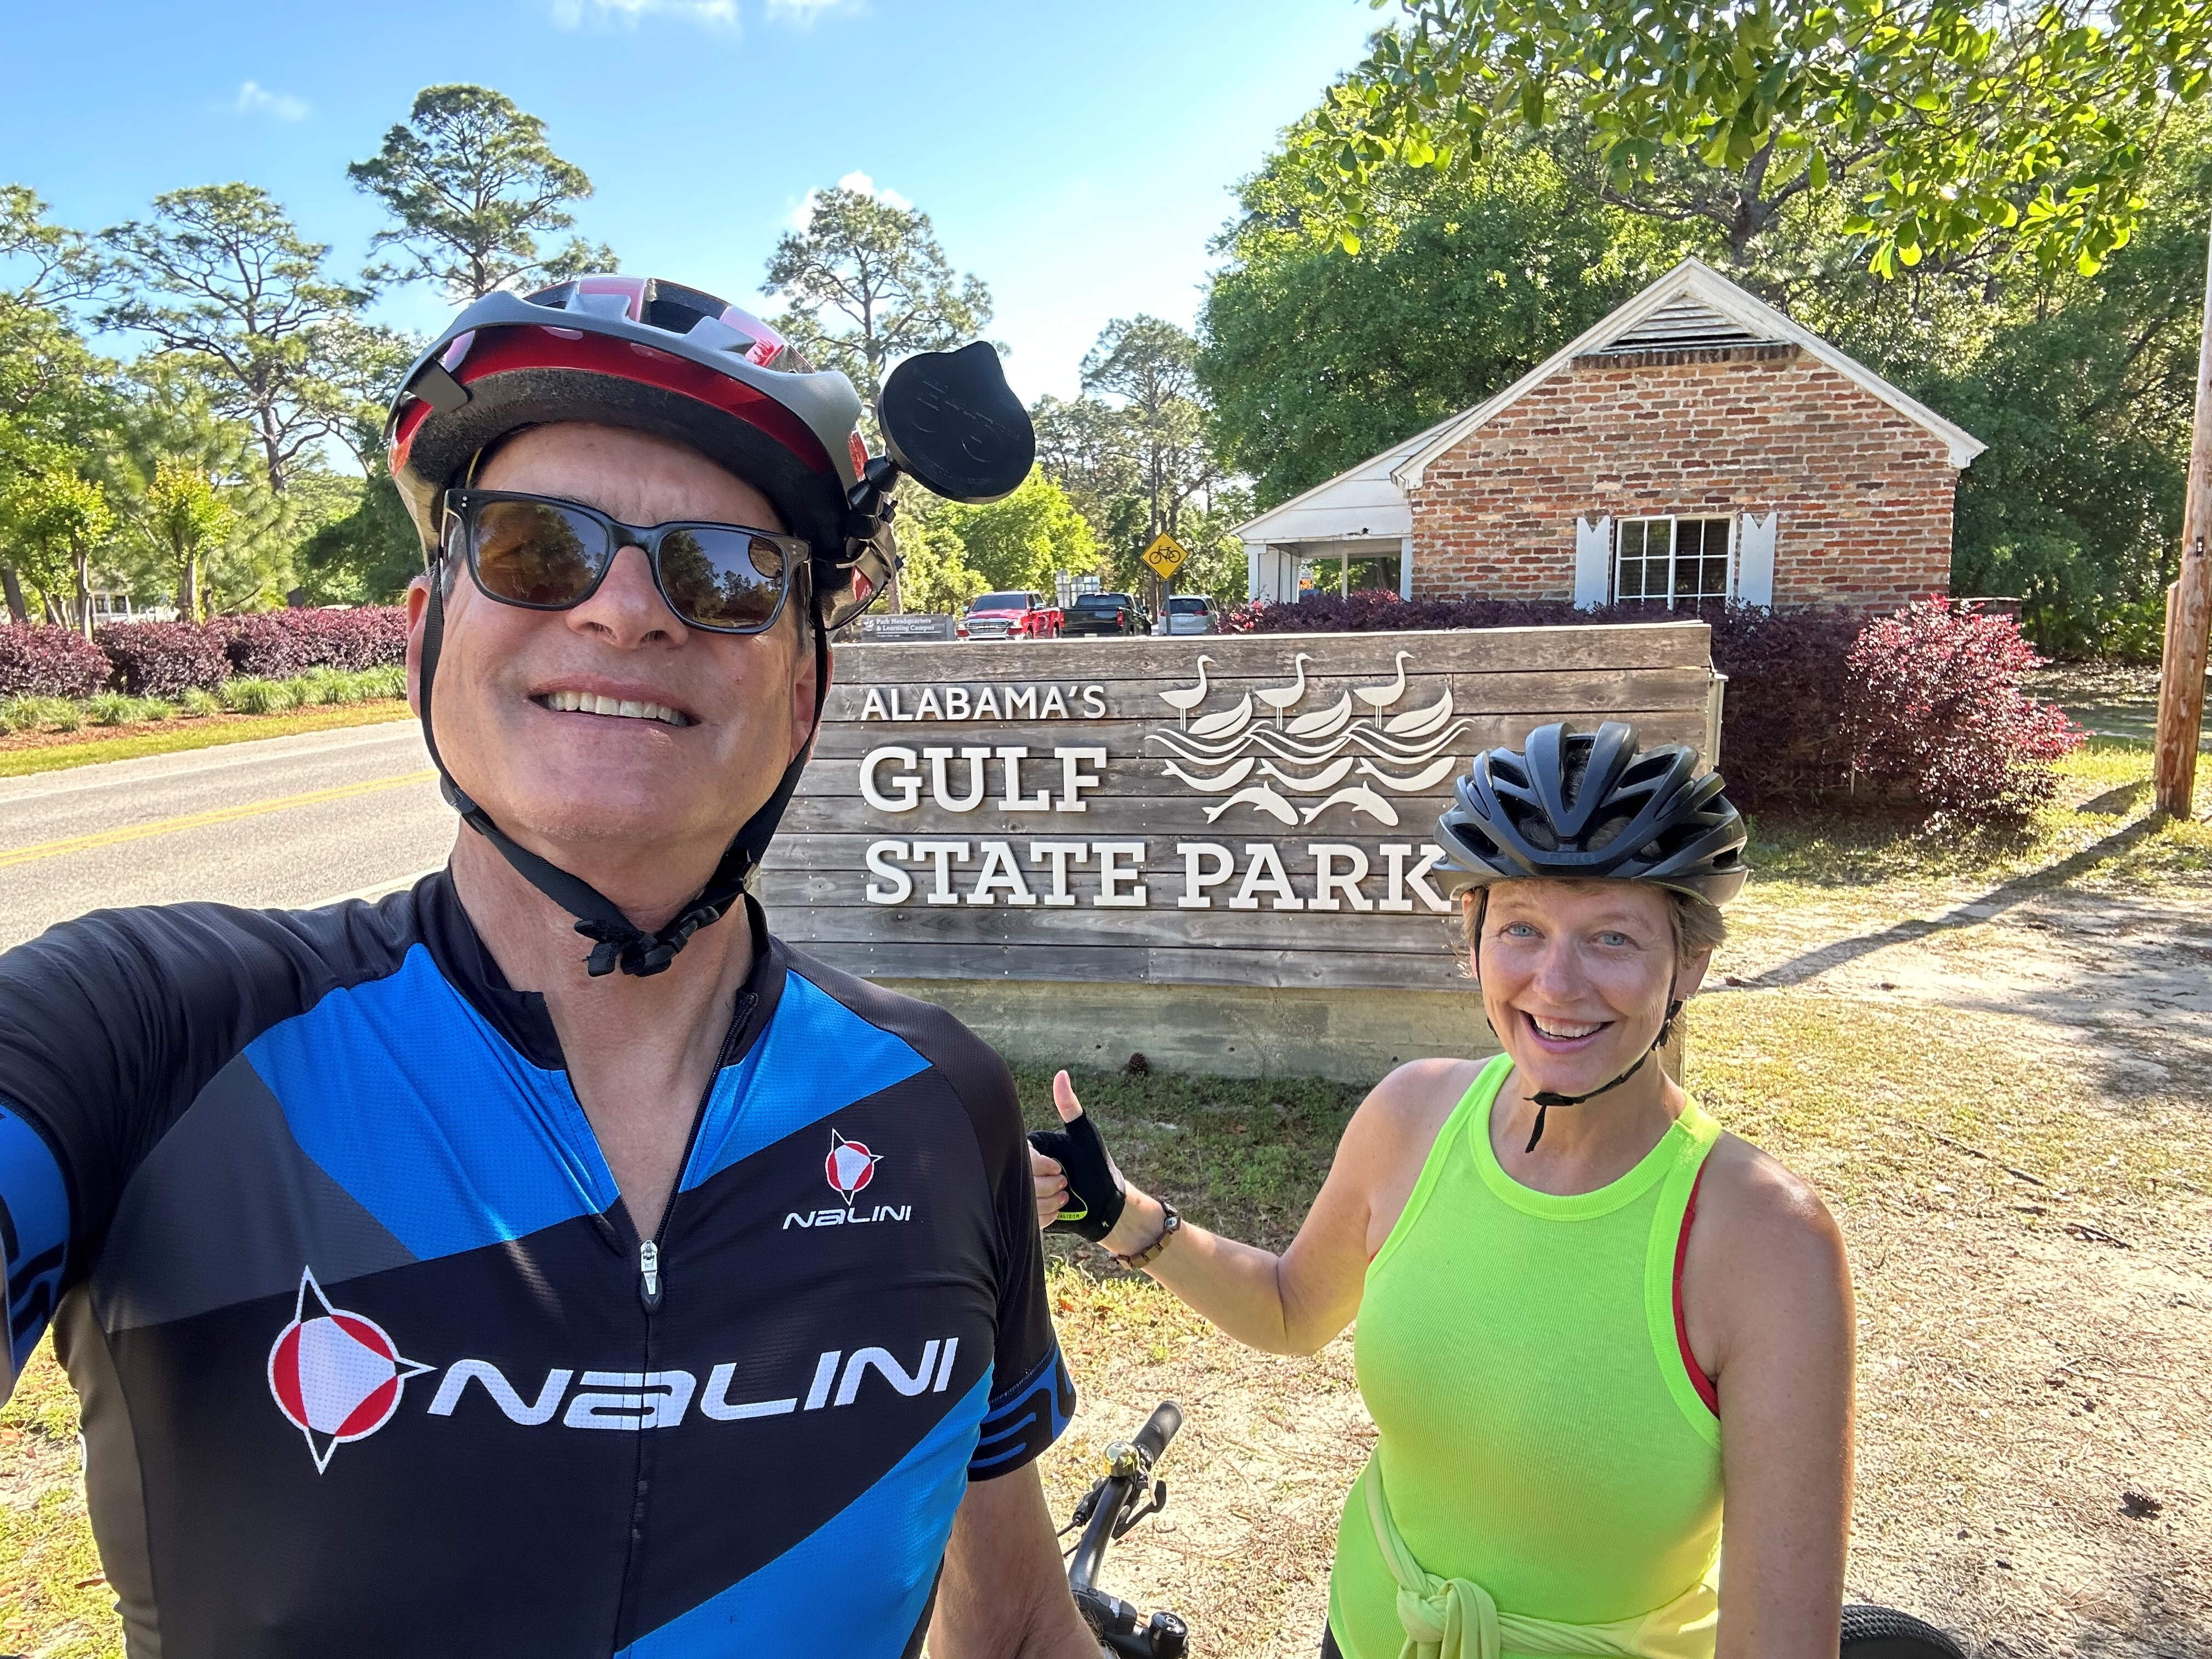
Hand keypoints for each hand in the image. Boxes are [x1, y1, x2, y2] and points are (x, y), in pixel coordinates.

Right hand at [1025, 1070, 1129, 1243]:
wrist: (1106, 1202)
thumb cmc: (1097, 1164)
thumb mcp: (1084, 1134)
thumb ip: (1069, 1106)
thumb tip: (1061, 1074)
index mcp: (1032, 1146)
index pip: (1021, 1157)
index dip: (1041, 1167)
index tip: (1061, 1169)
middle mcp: (1024, 1167)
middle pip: (1021, 1181)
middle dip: (1049, 1187)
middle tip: (1067, 1185)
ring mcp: (1025, 1191)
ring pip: (1024, 1202)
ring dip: (1049, 1204)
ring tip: (1066, 1198)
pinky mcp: (1029, 1212)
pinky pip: (1029, 1218)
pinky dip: (1047, 1217)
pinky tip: (1060, 1211)